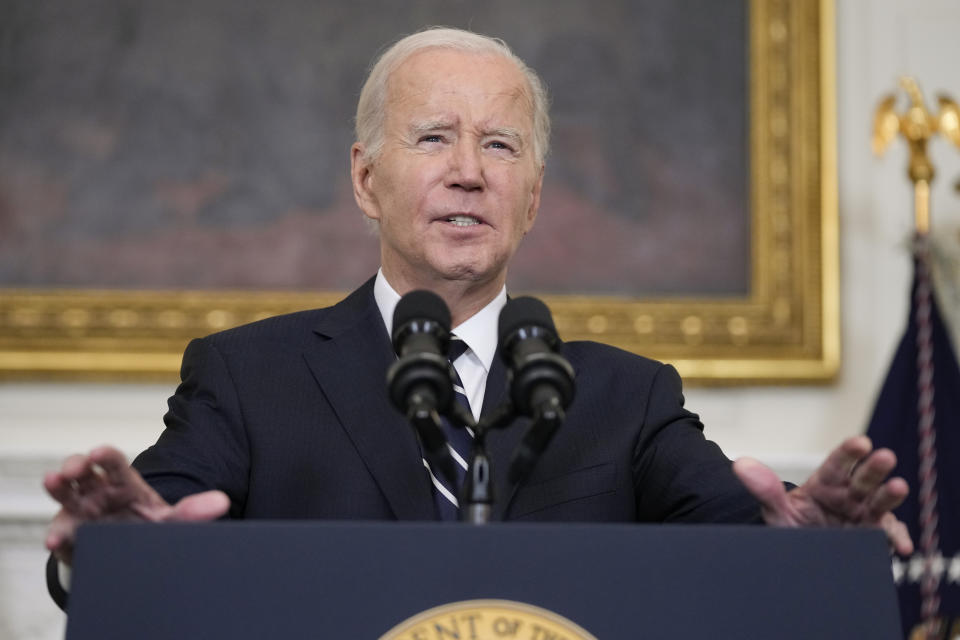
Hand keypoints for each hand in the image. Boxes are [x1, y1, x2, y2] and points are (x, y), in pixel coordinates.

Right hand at [43, 445, 229, 565]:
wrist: (135, 555)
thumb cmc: (148, 527)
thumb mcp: (171, 520)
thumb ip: (193, 511)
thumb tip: (221, 502)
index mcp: (123, 483)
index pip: (114, 462)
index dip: (105, 456)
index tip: (99, 453)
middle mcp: (98, 493)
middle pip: (82, 472)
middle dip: (74, 466)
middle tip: (73, 469)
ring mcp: (81, 513)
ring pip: (65, 494)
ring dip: (57, 487)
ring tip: (53, 482)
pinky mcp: (72, 536)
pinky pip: (61, 532)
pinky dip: (57, 535)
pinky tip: (56, 539)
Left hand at [733, 435, 912, 554]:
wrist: (802, 557)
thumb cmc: (792, 527)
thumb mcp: (777, 511)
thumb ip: (764, 488)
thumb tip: (740, 464)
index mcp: (825, 483)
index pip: (837, 464)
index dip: (849, 452)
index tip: (860, 442)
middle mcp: (848, 495)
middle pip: (863, 478)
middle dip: (874, 467)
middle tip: (885, 456)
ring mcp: (863, 515)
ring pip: (879, 502)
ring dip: (889, 494)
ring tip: (898, 486)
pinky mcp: (873, 536)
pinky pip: (888, 535)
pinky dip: (896, 539)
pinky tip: (900, 546)